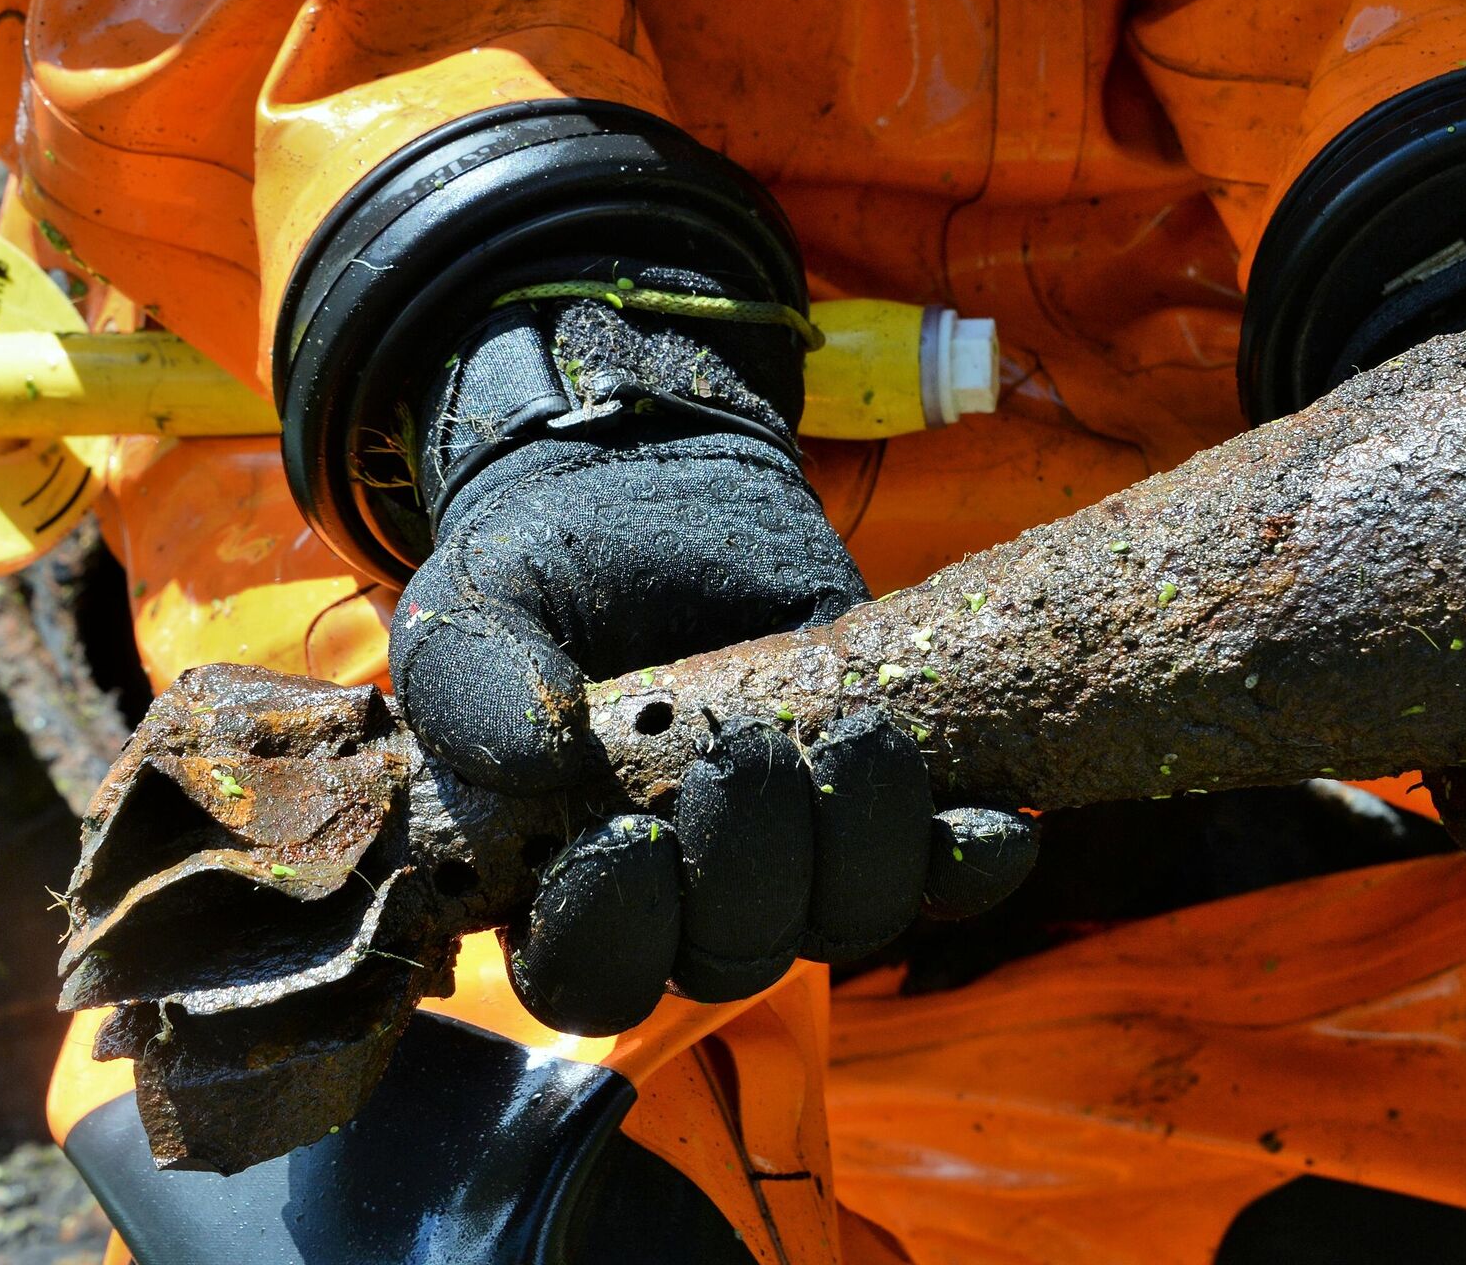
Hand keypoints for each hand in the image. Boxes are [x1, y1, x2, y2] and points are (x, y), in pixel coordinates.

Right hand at [389, 277, 1035, 1031]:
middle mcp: (685, 897)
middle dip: (751, 870)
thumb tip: (530, 761)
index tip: (628, 841)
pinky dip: (969, 860)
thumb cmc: (542, 572)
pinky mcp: (879, 812)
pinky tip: (995, 823)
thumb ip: (471, 688)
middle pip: (731, 957)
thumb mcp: (473, 611)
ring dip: (864, 850)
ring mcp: (794, 858)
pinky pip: (939, 876)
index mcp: (563, 884)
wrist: (655, 490)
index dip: (612, 935)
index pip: (589, 975)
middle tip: (749, 752)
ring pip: (842, 921)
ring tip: (860, 739)